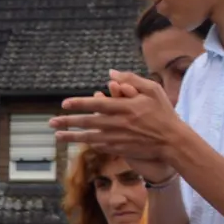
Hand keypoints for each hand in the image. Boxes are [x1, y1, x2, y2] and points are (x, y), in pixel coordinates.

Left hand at [51, 71, 185, 163]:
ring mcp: (118, 139)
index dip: (78, 104)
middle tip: (51, 123)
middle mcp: (118, 124)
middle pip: (87, 123)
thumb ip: (130, 80)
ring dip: (72, 138)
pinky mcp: (120, 149)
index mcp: (124, 107)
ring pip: (89, 138)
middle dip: (67, 123)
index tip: (64, 104)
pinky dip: (88, 144)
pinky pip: (100, 146)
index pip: (95, 104)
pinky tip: (79, 142)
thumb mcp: (152, 89)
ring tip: (57, 137)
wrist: (173, 141)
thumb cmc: (163, 112)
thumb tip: (110, 74)